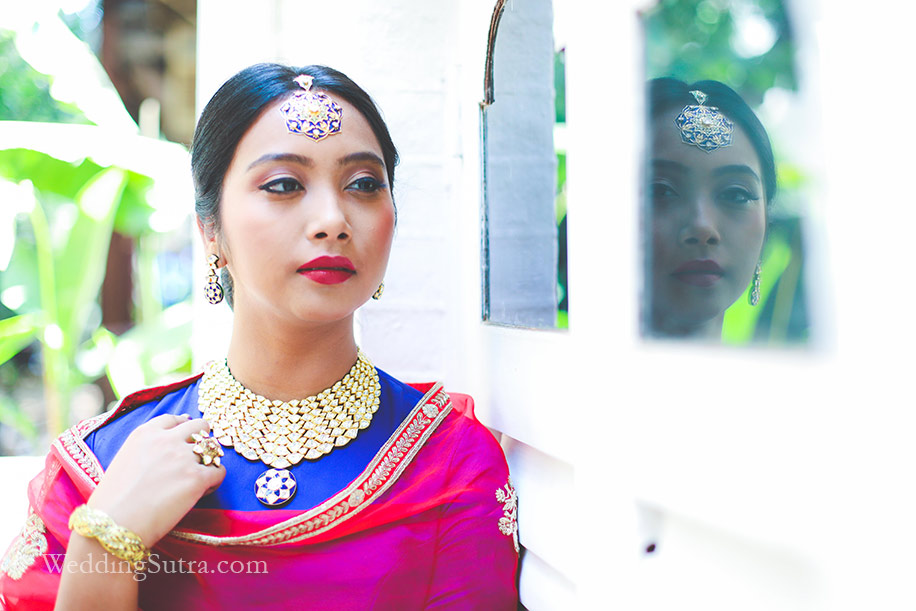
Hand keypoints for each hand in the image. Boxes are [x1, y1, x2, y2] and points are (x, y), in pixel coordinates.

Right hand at [85, 414, 225, 547]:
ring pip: (213, 449)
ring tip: (201, 477)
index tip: (187, 436)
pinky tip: (203, 491)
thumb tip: (161, 456)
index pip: (174, 419)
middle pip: (200, 426)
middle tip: (200, 455)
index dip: (184, 426)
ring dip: (210, 460)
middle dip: (203, 438)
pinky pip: (219, 472)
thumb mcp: (123, 461)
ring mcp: (184, 458)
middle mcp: (167, 440)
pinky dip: (215, 481)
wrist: (114, 524)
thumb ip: (145, 451)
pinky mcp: (197, 478)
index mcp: (145, 433)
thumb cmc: (112, 502)